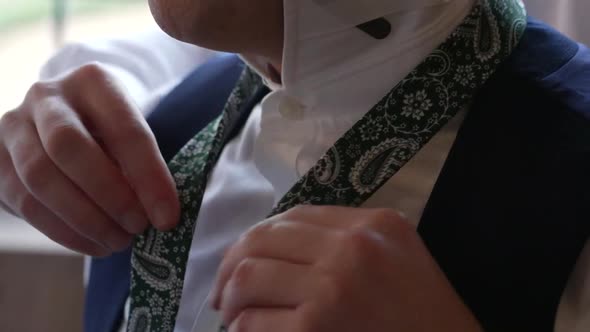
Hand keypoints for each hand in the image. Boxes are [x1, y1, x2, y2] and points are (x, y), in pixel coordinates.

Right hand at [0, 63, 179, 255]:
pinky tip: (92, 244)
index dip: (149, 177)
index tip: (167, 217)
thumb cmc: (110, 131)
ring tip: (118, 241)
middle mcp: (47, 96)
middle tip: (137, 228)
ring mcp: (14, 125)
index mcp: (93, 81)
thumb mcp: (132, 134)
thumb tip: (160, 217)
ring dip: (84, 220)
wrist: (65, 118)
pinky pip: (23, 202)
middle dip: (109, 196)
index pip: (124, 129)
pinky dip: (63, 231)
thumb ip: (142, 167)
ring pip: (40, 177)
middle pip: (69, 147)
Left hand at [211, 205, 482, 331]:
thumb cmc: (423, 311)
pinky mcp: (316, 327)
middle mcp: (350, 247)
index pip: (292, 218)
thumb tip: (281, 242)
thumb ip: (347, 236)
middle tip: (224, 291)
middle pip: (261, 240)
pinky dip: (243, 327)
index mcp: (370, 225)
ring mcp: (333, 286)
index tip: (244, 259)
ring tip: (231, 314)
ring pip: (248, 276)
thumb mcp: (397, 252)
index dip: (256, 239)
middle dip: (229, 265)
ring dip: (230, 298)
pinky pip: (255, 321)